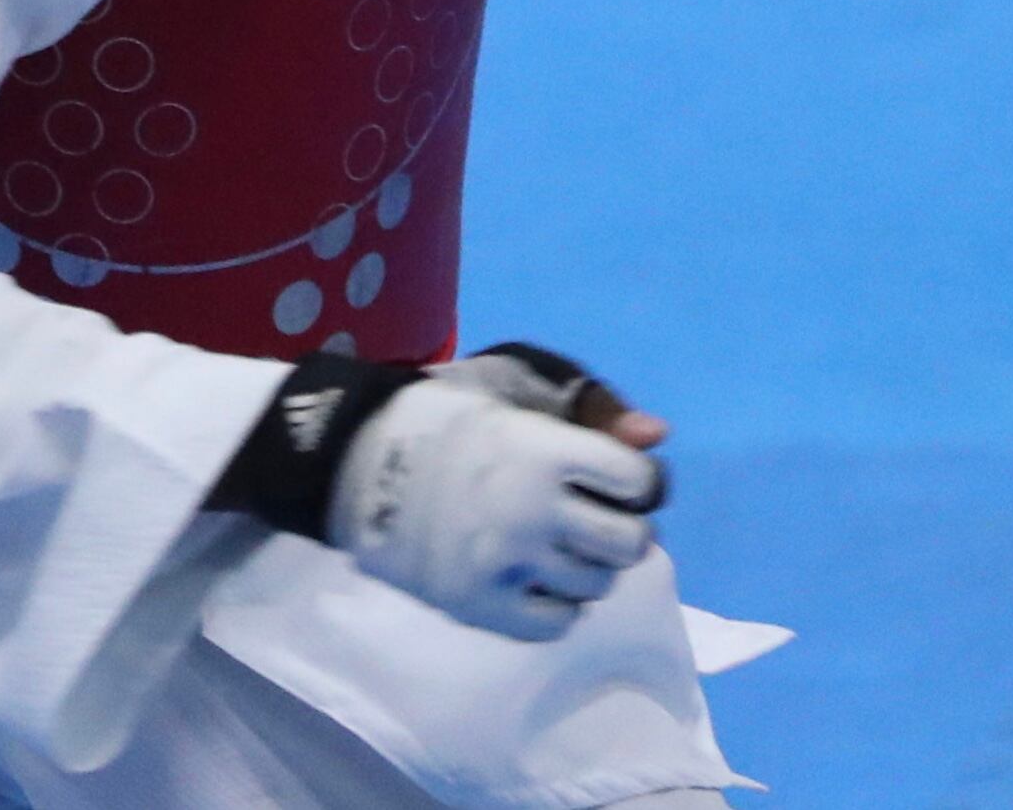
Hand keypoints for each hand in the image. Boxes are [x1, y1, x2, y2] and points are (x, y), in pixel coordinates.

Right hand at [329, 364, 669, 640]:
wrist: (354, 463)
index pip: (640, 482)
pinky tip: (536, 578)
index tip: (614, 480)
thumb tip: (658, 436)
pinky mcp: (480, 605)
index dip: (637, 481)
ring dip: (589, 566)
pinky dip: (558, 605)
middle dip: (623, 530)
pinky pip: (557, 624)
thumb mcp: (516, 387)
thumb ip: (592, 410)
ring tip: (558, 546)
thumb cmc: (446, 415)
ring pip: (597, 586)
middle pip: (630, 544)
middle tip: (594, 520)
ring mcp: (507, 563)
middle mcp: (533, 510)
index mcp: (545, 449)